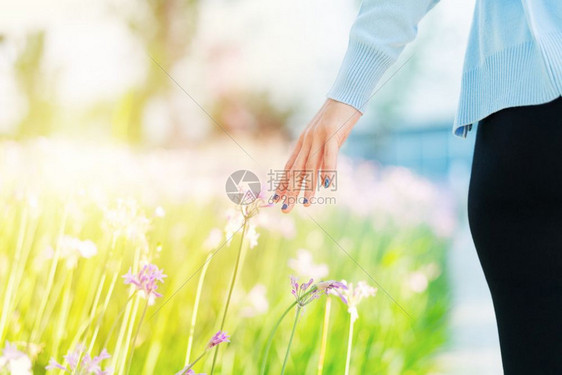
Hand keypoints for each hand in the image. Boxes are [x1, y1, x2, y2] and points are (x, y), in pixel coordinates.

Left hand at [272, 98, 361, 212]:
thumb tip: (320, 174)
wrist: (346, 93)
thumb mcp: (325, 136)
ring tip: (305, 203)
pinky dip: (328, 169)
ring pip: (311, 166)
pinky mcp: (332, 133)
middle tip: (284, 209)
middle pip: (296, 170)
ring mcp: (319, 137)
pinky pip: (329, 155)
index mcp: (303, 141)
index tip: (276, 199)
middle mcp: (307, 140)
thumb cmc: (337, 116)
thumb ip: (320, 153)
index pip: (289, 166)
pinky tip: (327, 184)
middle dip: (290, 191)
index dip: (282, 184)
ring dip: (308, 186)